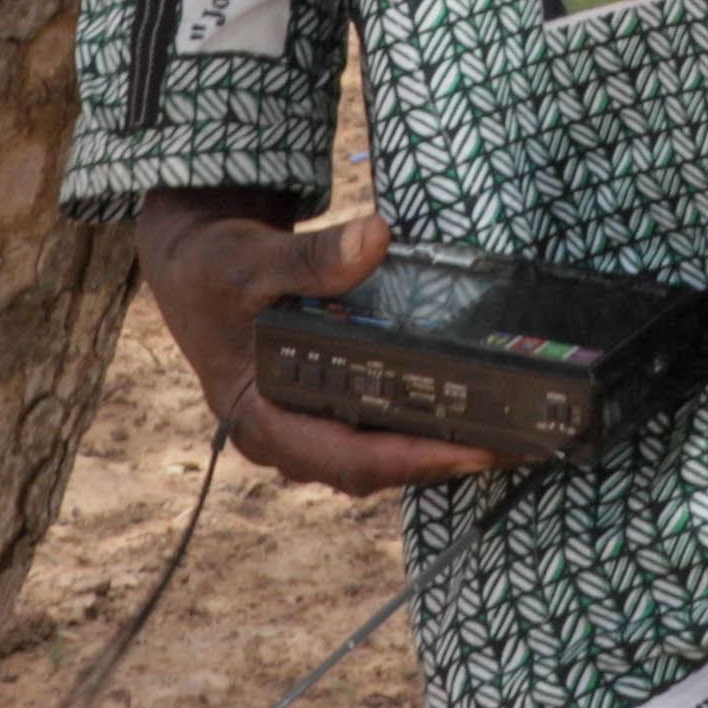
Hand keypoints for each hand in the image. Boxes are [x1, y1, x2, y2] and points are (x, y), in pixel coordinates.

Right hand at [131, 189, 513, 491]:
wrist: (193, 257)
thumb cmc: (214, 267)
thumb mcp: (252, 261)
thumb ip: (311, 258)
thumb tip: (374, 239)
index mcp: (259, 419)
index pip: (346, 460)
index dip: (414, 460)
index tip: (474, 450)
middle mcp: (283, 435)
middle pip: (372, 468)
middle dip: (441, 460)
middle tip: (513, 445)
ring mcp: (302, 423)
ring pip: (377, 454)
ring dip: (436, 448)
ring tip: (508, 435)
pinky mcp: (319, 403)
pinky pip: (374, 428)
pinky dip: (418, 424)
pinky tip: (467, 409)